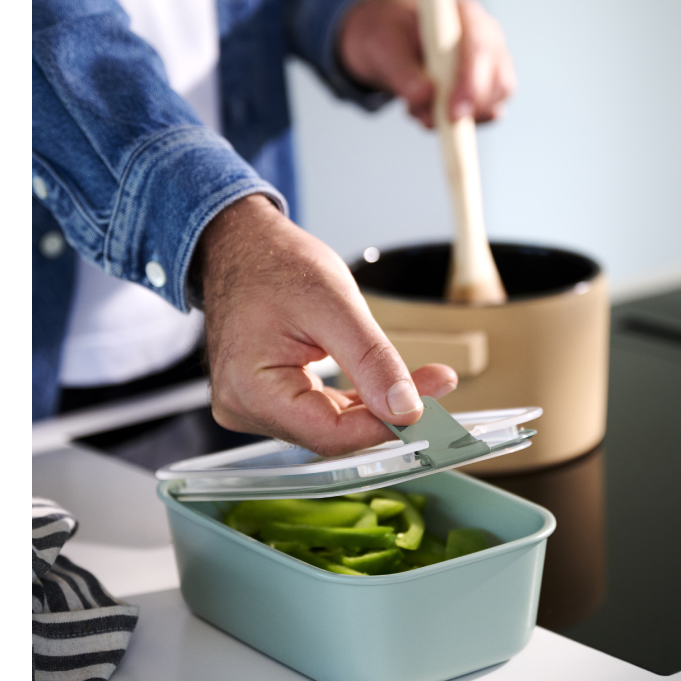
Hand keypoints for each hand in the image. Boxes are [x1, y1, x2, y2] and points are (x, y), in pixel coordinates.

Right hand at [196, 195, 458, 455]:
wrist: (242, 245)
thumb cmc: (272, 264)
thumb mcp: (333, 305)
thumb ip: (371, 361)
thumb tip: (405, 407)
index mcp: (250, 391)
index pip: (331, 434)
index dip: (385, 424)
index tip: (430, 404)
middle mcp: (245, 408)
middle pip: (333, 433)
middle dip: (388, 412)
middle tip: (438, 383)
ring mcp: (255, 406)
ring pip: (332, 425)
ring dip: (378, 406)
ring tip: (425, 380)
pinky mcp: (270, 399)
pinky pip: (322, 411)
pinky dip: (359, 399)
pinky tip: (390, 384)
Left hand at [337, 0, 516, 128]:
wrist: (388, 40)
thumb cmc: (387, 34)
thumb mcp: (384, 48)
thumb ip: (403, 73)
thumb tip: (424, 97)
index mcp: (465, 16)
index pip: (480, 50)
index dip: (471, 84)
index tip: (453, 113)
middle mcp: (486, 39)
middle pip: (500, 82)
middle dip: (470, 110)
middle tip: (428, 121)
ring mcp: (489, 65)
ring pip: (493, 105)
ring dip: (459, 120)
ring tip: (416, 111)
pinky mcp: (483, 90)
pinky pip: (482, 116)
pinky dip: (457, 126)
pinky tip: (427, 113)